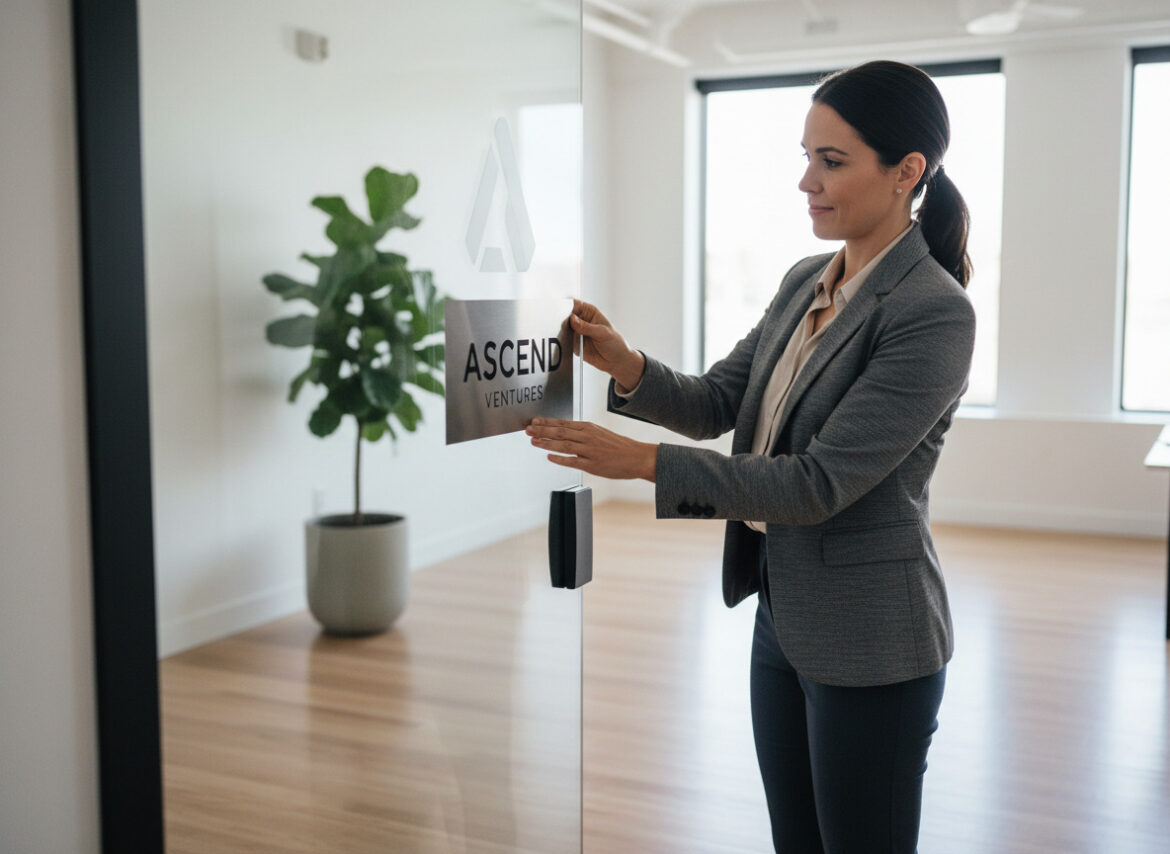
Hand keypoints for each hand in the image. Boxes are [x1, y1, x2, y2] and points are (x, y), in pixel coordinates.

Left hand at [526, 418, 656, 480]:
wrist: (637, 457)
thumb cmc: (618, 446)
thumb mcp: (599, 433)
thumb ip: (582, 433)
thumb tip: (564, 432)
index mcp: (588, 427)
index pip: (563, 423)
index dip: (546, 422)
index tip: (533, 421)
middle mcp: (588, 437)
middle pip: (560, 432)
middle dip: (542, 430)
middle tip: (527, 430)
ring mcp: (590, 451)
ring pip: (564, 445)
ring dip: (547, 443)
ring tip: (534, 442)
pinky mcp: (593, 465)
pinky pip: (573, 461)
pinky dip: (560, 459)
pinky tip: (549, 457)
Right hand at [569, 299, 644, 390]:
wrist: (615, 361)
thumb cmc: (615, 343)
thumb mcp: (603, 333)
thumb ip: (587, 327)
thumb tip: (573, 320)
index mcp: (590, 312)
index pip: (575, 305)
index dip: (568, 307)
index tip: (564, 313)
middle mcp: (581, 321)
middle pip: (566, 316)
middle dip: (562, 320)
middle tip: (564, 326)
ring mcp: (576, 333)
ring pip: (563, 329)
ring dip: (562, 332)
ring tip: (567, 336)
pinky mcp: (573, 344)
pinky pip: (564, 342)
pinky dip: (563, 343)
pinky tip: (567, 344)